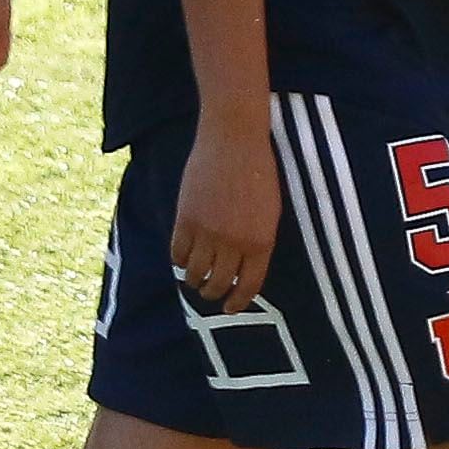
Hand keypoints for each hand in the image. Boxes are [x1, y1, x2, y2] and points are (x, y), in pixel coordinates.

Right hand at [171, 109, 281, 312]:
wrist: (235, 140)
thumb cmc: (258, 172)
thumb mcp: (270, 211)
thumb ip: (258, 242)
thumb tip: (243, 270)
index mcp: (261, 242)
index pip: (248, 286)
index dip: (237, 302)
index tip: (229, 308)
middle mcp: (234, 243)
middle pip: (217, 283)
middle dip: (212, 294)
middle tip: (208, 293)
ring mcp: (208, 232)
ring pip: (194, 273)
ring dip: (193, 281)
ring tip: (194, 279)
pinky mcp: (186, 218)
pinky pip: (177, 252)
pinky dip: (178, 260)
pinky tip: (182, 259)